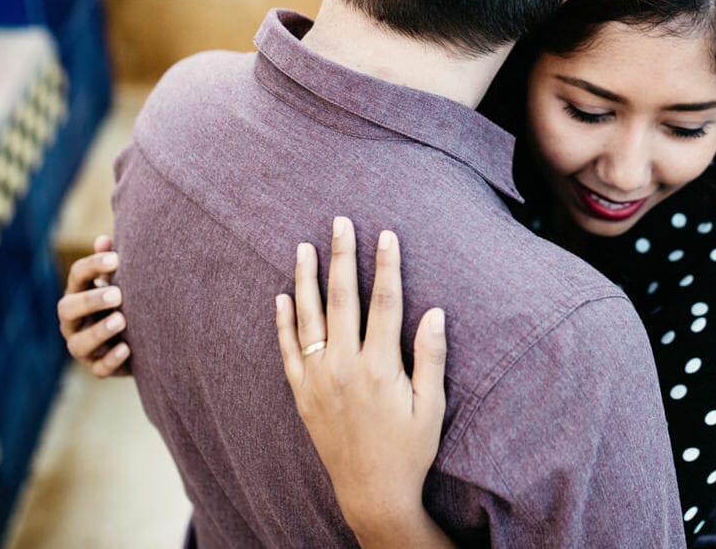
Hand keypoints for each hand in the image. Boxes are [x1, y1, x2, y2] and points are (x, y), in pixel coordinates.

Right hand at [57, 235, 131, 376]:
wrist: (142, 337)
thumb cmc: (127, 300)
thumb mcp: (121, 280)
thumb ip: (113, 263)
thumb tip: (104, 240)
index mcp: (79, 294)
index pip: (76, 277)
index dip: (92, 266)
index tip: (116, 259)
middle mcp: (74, 321)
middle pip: (67, 309)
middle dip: (91, 301)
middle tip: (118, 294)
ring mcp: (83, 347)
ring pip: (79, 344)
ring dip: (99, 332)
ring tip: (121, 320)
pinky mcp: (98, 367)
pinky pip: (99, 368)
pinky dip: (111, 359)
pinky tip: (127, 348)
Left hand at [275, 217, 452, 548]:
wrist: (372, 493)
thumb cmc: (409, 449)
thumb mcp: (431, 405)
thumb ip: (431, 356)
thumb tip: (435, 311)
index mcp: (379, 366)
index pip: (384, 303)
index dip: (386, 266)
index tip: (386, 234)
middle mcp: (344, 366)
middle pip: (343, 299)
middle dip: (342, 257)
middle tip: (339, 222)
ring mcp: (319, 379)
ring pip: (309, 318)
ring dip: (306, 279)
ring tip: (304, 247)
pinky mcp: (303, 394)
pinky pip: (287, 351)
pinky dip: (283, 323)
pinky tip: (281, 297)